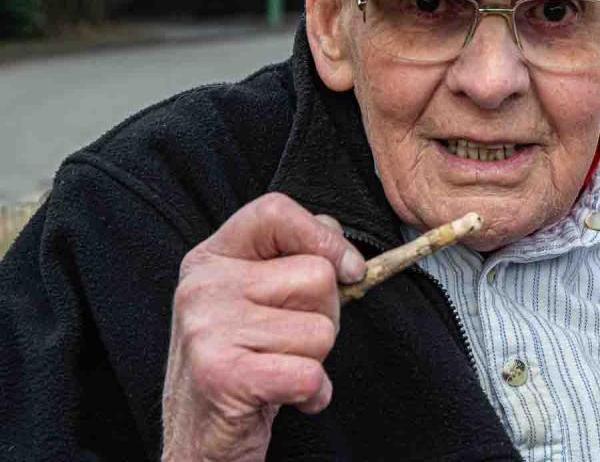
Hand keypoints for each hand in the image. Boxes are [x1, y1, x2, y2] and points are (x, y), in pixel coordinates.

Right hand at [161, 193, 364, 461]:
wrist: (201, 440)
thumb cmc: (243, 361)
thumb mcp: (256, 296)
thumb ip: (291, 257)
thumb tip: (340, 243)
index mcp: (212, 257)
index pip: (274, 211)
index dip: (323, 235)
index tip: (348, 267)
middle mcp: (203, 285)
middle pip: (317, 275)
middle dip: (325, 315)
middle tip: (290, 341)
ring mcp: (208, 328)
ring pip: (321, 329)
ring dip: (316, 358)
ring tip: (280, 368)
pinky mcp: (223, 375)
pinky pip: (311, 373)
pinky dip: (313, 393)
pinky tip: (284, 397)